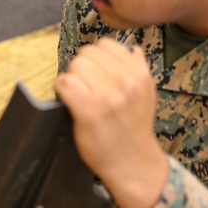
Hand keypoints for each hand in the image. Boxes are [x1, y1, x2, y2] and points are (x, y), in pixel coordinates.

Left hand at [54, 38, 168, 207]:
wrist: (132, 162)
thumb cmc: (133, 128)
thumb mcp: (146, 95)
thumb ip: (139, 69)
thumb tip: (132, 48)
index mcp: (139, 74)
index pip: (105, 45)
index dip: (95, 58)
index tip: (94, 74)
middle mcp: (125, 82)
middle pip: (86, 54)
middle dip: (81, 69)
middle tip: (84, 87)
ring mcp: (107, 96)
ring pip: (75, 66)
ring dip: (71, 79)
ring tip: (77, 95)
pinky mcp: (89, 111)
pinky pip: (65, 83)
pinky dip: (61, 90)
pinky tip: (68, 100)